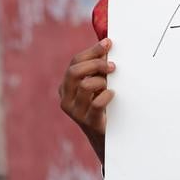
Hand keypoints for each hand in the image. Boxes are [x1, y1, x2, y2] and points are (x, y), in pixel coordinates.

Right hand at [58, 38, 115, 159]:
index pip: (75, 62)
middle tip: (112, 66)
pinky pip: (96, 103)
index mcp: (67, 85)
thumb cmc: (103, 104)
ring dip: (101, 81)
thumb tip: (107, 43)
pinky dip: (107, 95)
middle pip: (75, 71)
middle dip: (96, 64)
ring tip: (110, 85)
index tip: (108, 43)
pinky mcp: (89, 122)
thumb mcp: (98, 83)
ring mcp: (75, 112)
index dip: (92, 51)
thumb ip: (99, 66)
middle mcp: (66, 98)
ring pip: (85, 85)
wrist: (105, 136)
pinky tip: (113, 94)